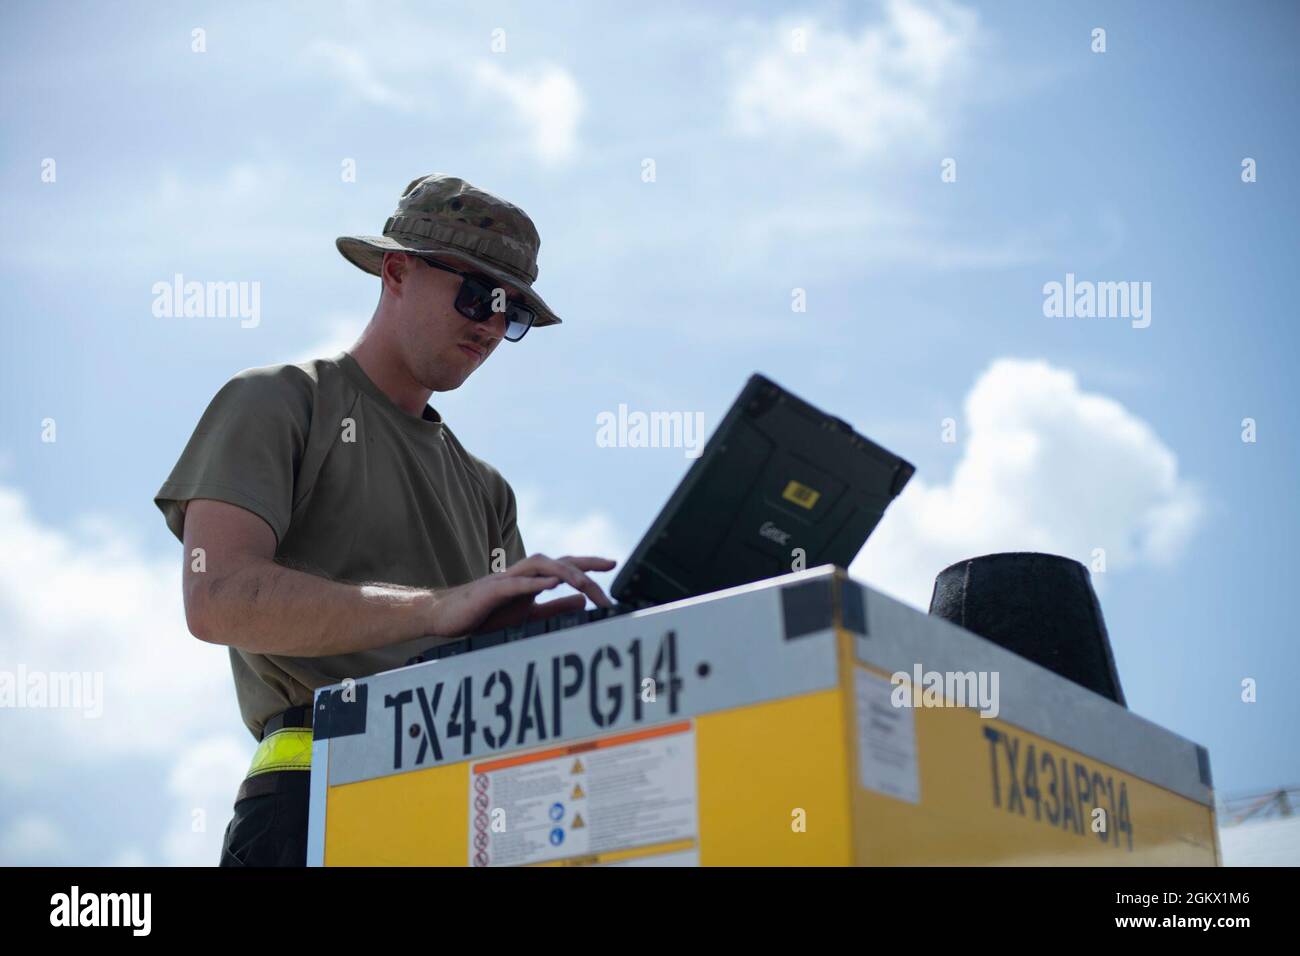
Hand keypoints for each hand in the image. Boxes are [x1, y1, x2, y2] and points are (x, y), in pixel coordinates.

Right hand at [423, 554, 616, 637]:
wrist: (447, 616)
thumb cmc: (486, 614)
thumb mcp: (528, 614)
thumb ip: (555, 608)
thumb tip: (582, 601)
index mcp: (533, 579)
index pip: (567, 566)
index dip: (589, 564)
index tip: (613, 565)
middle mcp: (523, 573)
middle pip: (560, 561)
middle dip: (585, 566)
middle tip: (609, 572)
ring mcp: (507, 579)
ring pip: (541, 565)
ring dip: (565, 571)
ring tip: (585, 580)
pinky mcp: (492, 590)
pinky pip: (516, 583)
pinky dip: (535, 582)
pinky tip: (552, 583)